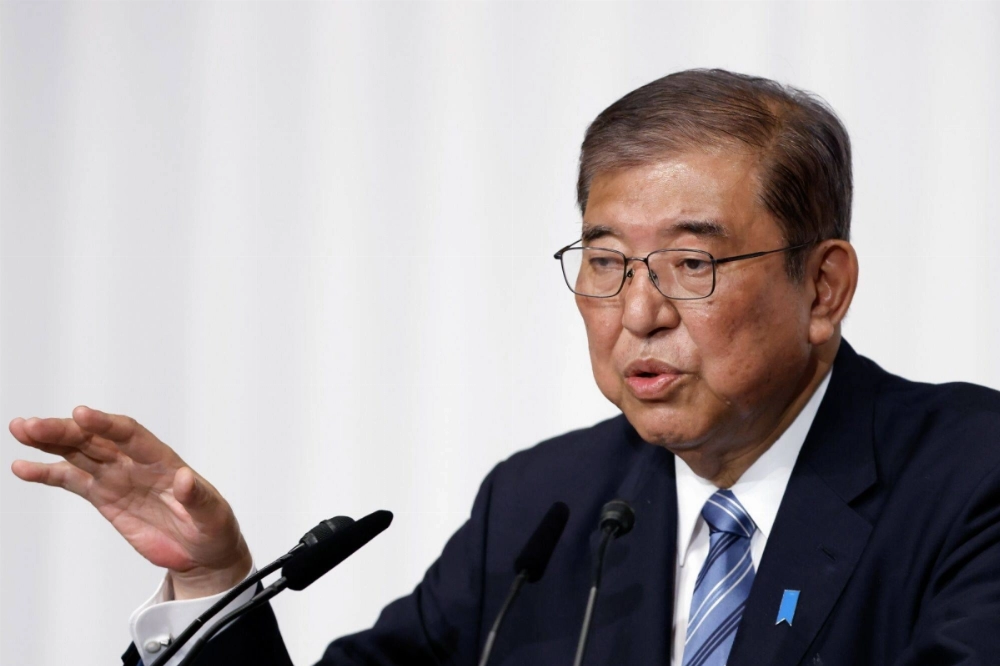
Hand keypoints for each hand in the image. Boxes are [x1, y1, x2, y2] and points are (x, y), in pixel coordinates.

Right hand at [9, 406, 251, 599]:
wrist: (203, 554)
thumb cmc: (213, 528)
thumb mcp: (213, 516)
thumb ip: (198, 497)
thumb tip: (186, 478)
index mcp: (163, 461)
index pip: (130, 435)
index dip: (105, 424)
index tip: (80, 414)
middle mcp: (136, 463)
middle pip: (96, 439)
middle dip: (64, 431)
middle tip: (32, 425)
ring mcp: (118, 478)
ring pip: (79, 452)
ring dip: (50, 441)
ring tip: (21, 430)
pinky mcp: (105, 497)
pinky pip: (72, 480)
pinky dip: (48, 473)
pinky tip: (23, 466)